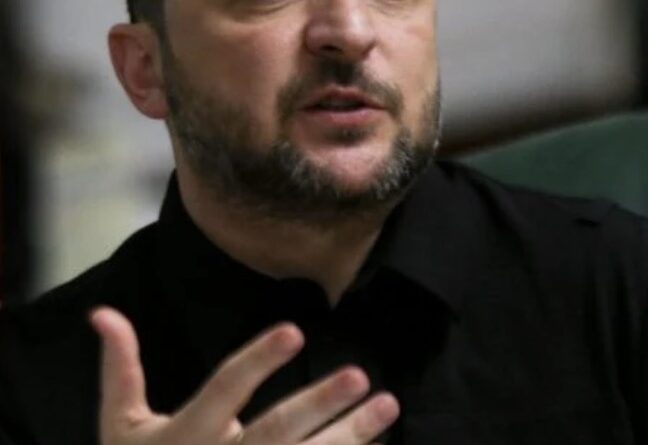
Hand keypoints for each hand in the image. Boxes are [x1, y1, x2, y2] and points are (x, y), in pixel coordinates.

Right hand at [90, 307, 398, 444]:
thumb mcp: (120, 423)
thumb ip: (120, 367)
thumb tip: (102, 312)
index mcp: (185, 435)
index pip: (226, 389)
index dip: (259, 361)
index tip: (295, 332)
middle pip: (277, 432)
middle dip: (319, 403)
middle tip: (359, 376)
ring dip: (351, 435)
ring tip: (387, 405)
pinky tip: (376, 442)